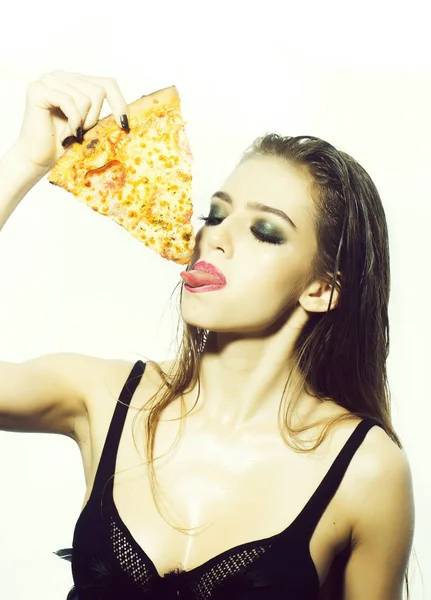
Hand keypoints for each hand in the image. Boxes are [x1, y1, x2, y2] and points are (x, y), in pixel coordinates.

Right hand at [13, 70, 128, 169]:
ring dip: (82, 123)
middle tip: (82, 134)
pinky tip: (65, 135)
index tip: (125, 125)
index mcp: (76, 81)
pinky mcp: (38, 89)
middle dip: (95, 118)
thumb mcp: (90, 126)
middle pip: (98, 90)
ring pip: (86, 97)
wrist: (38, 159)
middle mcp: (62, 76)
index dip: (119, 102)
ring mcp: (49, 80)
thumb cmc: (64, 144)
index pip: (107, 83)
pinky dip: (73, 122)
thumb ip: (104, 114)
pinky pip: (69, 102)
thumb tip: (130, 118)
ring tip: (71, 135)